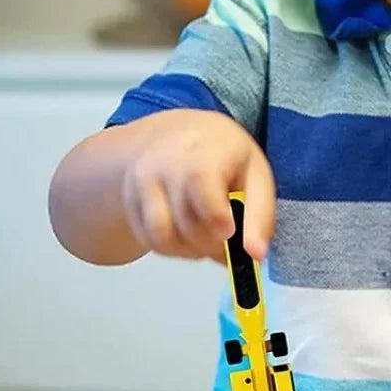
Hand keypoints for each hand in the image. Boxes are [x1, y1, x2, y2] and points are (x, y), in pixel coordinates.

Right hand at [121, 109, 274, 261]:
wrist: (179, 136)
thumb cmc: (224, 157)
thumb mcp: (255, 174)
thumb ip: (259, 216)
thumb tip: (256, 254)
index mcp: (205, 149)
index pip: (200, 181)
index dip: (214, 215)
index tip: (229, 232)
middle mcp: (166, 161)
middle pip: (184, 219)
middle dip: (211, 244)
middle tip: (228, 241)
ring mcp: (143, 181)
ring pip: (161, 235)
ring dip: (190, 251)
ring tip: (208, 241)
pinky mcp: (131, 200)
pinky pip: (150, 240)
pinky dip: (173, 249)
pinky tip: (189, 235)